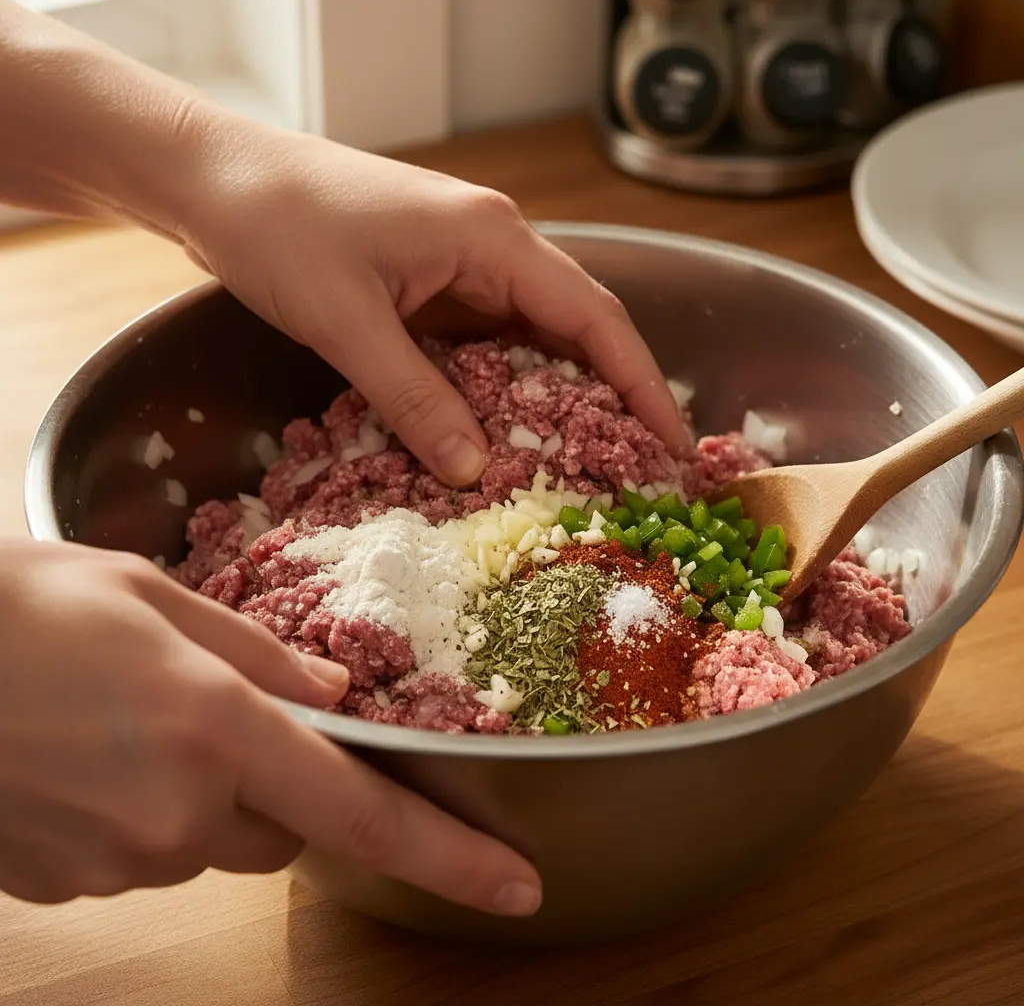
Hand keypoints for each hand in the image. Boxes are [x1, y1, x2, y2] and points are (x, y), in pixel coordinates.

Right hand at [0, 541, 540, 914]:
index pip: (360, 812)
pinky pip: (139, 856)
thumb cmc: (21, 603)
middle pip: (282, 829)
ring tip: (125, 721)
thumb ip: (258, 651)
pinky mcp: (61, 886)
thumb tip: (333, 692)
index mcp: (213, 727)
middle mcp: (173, 812)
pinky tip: (83, 754)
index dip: (449, 855)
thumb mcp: (151, 593)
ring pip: (207, 843)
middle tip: (216, 714)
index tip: (518, 887)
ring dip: (198, 793)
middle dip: (275, 782)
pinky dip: (137, 812)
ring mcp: (112, 861)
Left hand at [171, 118, 686, 486]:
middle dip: (611, 398)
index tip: (672, 445)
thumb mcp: (349, 322)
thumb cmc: (279, 227)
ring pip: (531, 339)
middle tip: (635, 470)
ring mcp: (461, 264)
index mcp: (494, 239)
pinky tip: (502, 432)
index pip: (594, 318)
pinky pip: (485, 342)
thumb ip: (414, 399)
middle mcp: (493, 247)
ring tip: (582, 465)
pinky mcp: (430, 284)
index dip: (641, 385)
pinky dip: (501, 388)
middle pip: (576, 329)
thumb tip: (473, 471)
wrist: (214, 177)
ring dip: (556, 397)